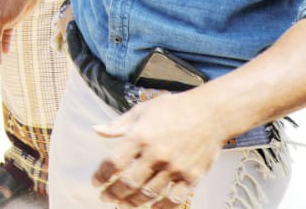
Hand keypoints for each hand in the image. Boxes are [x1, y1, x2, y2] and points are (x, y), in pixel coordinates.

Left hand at [90, 90, 223, 206]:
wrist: (211, 113)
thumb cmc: (174, 109)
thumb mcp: (142, 111)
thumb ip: (118, 125)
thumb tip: (96, 130)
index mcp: (140, 136)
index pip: (113, 162)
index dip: (101, 175)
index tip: (96, 182)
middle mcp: (156, 154)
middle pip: (129, 182)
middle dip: (113, 193)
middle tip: (106, 198)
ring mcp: (175, 167)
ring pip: (149, 193)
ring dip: (133, 202)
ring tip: (123, 205)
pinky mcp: (192, 176)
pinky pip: (174, 199)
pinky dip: (161, 207)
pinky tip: (151, 207)